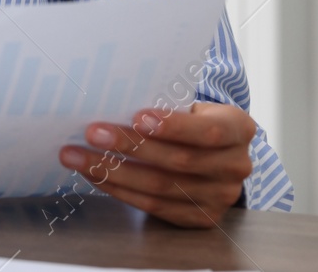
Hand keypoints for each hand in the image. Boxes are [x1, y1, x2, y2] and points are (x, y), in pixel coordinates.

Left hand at [58, 102, 254, 227]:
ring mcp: (221, 197)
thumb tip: (113, 100)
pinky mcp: (200, 218)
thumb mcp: (194, 106)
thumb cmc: (194, 120)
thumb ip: (168, 105)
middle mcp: (235, 166)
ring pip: (160, 187)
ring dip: (113, 171)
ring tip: (77, 157)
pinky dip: (119, 190)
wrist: (217, 153)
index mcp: (239, 129)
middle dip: (130, 146)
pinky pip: (154, 206)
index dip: (172, 127)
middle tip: (92, 133)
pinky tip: (95, 175)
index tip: (137, 116)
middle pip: (178, 161)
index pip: (208, 132)